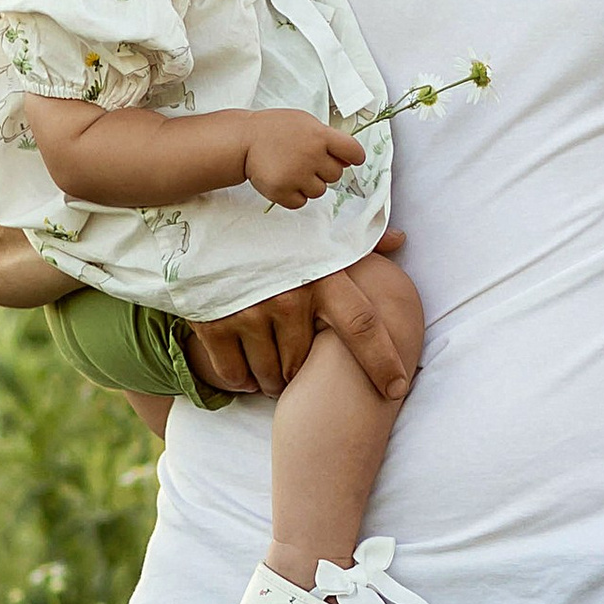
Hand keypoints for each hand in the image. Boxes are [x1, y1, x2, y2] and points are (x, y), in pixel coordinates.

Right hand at [183, 231, 421, 398]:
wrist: (202, 213)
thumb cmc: (269, 229)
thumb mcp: (314, 230)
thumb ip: (359, 243)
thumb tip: (401, 240)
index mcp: (321, 276)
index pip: (363, 326)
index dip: (383, 362)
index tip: (396, 389)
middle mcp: (288, 298)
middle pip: (304, 364)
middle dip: (300, 376)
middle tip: (294, 369)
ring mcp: (249, 313)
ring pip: (270, 375)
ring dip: (272, 381)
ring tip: (269, 371)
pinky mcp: (213, 324)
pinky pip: (234, 374)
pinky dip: (241, 380)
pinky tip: (245, 372)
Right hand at [243, 112, 365, 207]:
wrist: (243, 140)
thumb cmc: (274, 130)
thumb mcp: (304, 122)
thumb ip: (327, 137)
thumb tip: (349, 158)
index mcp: (320, 135)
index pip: (354, 152)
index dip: (353, 157)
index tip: (348, 160)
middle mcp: (311, 156)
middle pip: (336, 175)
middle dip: (323, 170)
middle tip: (304, 161)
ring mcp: (297, 175)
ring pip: (319, 191)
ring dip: (308, 184)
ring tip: (291, 169)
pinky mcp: (282, 191)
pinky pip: (301, 202)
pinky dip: (294, 196)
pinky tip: (284, 180)